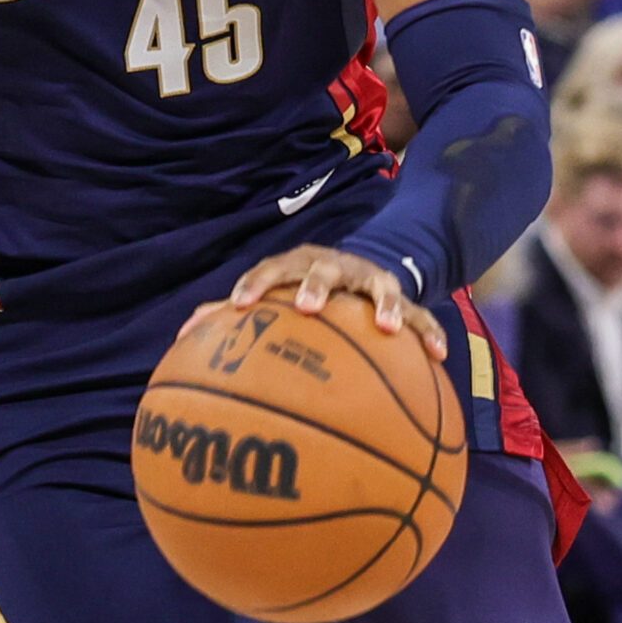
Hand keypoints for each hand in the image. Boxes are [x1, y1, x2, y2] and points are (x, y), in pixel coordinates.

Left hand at [183, 245, 447, 361]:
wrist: (355, 268)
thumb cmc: (299, 290)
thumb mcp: (273, 297)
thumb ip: (230, 316)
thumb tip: (181, 338)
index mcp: (294, 267)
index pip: (269, 270)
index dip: (254, 284)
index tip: (238, 305)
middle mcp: (331, 266)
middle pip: (321, 269)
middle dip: (315, 286)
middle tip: (308, 308)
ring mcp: (368, 278)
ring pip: (377, 286)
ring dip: (384, 304)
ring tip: (387, 327)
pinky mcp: (400, 294)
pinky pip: (420, 314)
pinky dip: (429, 332)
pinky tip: (439, 355)